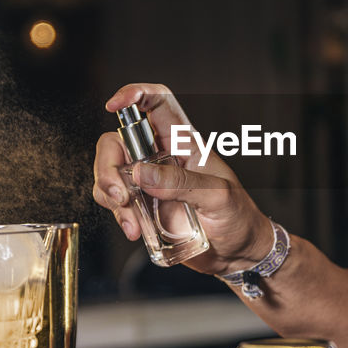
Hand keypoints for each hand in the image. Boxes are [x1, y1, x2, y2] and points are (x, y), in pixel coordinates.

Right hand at [92, 83, 273, 275]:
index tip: (113, 105)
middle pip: (119, 141)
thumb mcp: (217, 197)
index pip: (157, 103)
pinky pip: (115, 200)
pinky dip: (117, 214)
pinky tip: (134, 230)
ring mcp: (150, 181)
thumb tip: (141, 173)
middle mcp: (162, 157)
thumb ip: (181, 184)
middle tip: (120, 194)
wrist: (238, 252)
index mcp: (185, 142)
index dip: (134, 95)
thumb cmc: (238, 217)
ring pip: (111, 172)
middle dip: (109, 165)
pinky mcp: (143, 205)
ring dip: (110, 194)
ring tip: (132, 222)